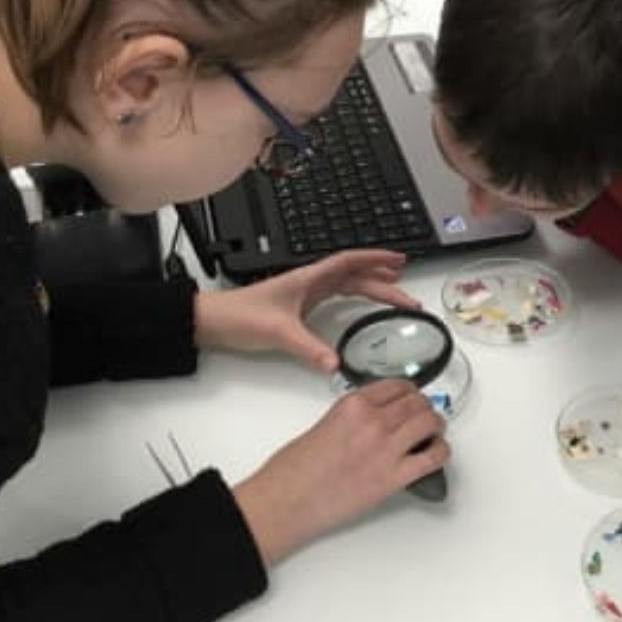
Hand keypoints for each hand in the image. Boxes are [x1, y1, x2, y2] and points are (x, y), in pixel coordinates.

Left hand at [194, 249, 418, 372]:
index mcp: (309, 279)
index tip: (399, 260)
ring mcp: (306, 293)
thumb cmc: (240, 316)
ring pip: (347, 284)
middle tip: (407, 292)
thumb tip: (335, 363)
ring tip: (394, 290)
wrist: (214, 322)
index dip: (376, 258)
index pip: (350, 261)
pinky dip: (354, 296)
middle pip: (355, 275)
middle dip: (383, 280)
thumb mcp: (278, 332)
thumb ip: (309, 348)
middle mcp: (310, 282)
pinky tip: (360, 304)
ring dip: (371, 286)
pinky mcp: (301, 305)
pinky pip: (336, 295)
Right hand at [234, 379, 448, 564]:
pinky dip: (441, 452)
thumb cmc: (293, 470)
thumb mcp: (324, 424)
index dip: (411, 392)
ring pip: (430, 423)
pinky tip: (437, 454)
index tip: (413, 398)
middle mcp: (373, 420)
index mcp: (354, 404)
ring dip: (436, 427)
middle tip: (425, 416)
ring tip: (433, 433)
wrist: (286, 501)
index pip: (397, 386)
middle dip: (425, 408)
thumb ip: (353, 417)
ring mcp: (386, 448)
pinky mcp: (393, 477)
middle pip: (417, 403)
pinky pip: (432, 457)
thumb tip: (372, 422)